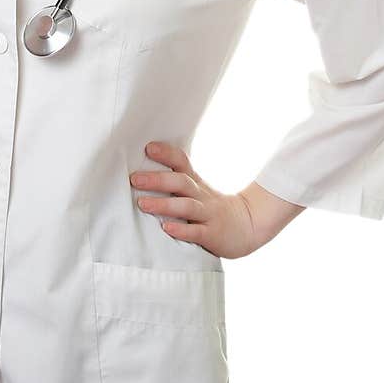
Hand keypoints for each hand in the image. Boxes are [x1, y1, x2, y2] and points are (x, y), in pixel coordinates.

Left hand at [130, 141, 261, 259]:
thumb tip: (142, 171)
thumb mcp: (199, 189)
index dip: (166, 154)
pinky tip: (166, 228)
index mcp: (196, 182)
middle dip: (157, 180)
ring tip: (142, 203)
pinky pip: (197, 232)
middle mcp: (201, 196)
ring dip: (163, 205)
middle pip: (181, 182)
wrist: (248, 226)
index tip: (148, 147)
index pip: (182, 162)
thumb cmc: (212, 207)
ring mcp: (208, 214)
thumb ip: (176, 181)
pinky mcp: (213, 234)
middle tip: (134, 178)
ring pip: (186, 206)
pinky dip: (182, 230)